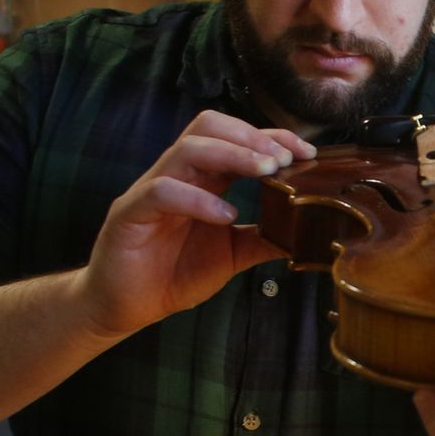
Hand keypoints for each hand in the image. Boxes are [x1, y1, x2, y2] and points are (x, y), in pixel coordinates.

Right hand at [74, 109, 313, 340]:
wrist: (127, 307)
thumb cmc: (175, 274)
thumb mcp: (232, 254)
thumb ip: (264, 238)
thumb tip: (307, 231)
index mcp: (202, 179)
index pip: (234, 138)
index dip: (270, 137)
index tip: (306, 152)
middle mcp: (177, 175)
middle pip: (208, 128)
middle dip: (251, 137)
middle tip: (285, 158)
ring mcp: (150, 190)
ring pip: (187, 149)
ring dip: (232, 155)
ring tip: (265, 172)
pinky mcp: (129, 212)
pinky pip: (161, 191)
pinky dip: (197, 198)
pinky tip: (225, 215)